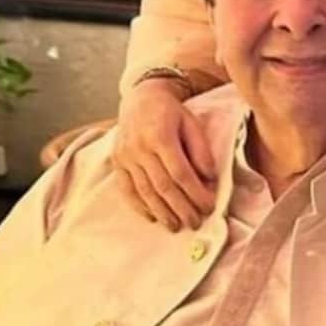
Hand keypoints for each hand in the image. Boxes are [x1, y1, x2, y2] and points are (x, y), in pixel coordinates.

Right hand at [111, 79, 215, 230]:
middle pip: (163, 186)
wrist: (140, 99)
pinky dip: (140, 206)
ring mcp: (125, 157)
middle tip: (195, 223)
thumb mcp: (191, 124)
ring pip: (144, 191)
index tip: (209, 207)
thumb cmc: (171, 113)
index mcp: (161, 136)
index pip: (181, 173)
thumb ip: (200, 150)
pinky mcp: (116, 163)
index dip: (196, 193)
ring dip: (162, 212)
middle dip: (181, 208)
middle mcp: (139, 148)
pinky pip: (126, 190)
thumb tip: (209, 178)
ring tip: (176, 226)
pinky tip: (153, 217)